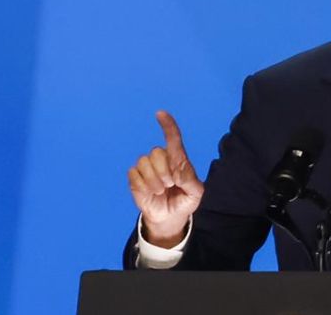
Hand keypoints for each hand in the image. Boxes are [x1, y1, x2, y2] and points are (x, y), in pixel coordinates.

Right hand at [128, 110, 203, 247]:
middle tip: (170, 185)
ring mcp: (147, 167)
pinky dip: (144, 187)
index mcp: (178, 159)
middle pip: (157, 152)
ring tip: (161, 190)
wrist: (170, 217)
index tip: (160, 113)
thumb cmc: (184, 201)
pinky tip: (151, 193)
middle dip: (163, 171)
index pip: (173, 138)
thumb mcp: (196, 194)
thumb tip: (178, 170)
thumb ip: (191, 181)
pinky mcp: (136, 177)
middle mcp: (161, 159)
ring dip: (154, 182)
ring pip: (144, 163)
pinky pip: (134, 174)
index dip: (167, 125)